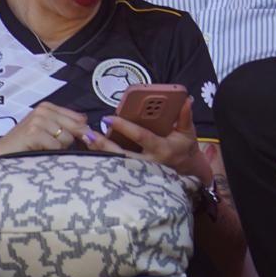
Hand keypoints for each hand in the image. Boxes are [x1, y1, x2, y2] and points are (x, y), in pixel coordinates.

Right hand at [0, 102, 88, 160]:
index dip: (80, 133)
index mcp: (48, 107)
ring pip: (67, 138)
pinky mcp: (34, 131)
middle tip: (50, 148)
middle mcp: (43, 109)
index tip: (72, 142)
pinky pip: (56, 146)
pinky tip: (35, 153)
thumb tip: (91, 131)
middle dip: (69, 142)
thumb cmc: (23, 147)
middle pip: (76, 127)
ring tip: (40, 150)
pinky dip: (49, 154)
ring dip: (57, 149)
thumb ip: (66, 128)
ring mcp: (38, 119)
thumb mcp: (46, 132)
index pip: (79, 118)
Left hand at [87, 101, 211, 184]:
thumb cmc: (185, 149)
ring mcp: (139, 173)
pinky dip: (101, 160)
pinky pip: (115, 168)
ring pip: (115, 163)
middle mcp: (148, 163)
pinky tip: (90, 150)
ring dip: (99, 152)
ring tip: (87, 140)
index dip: (125, 127)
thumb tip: (186, 99)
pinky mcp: (133, 177)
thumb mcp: (188, 133)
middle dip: (104, 145)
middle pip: (122, 154)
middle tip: (90, 133)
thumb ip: (185, 117)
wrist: (187, 173)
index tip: (109, 118)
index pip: (141, 137)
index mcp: (161, 149)